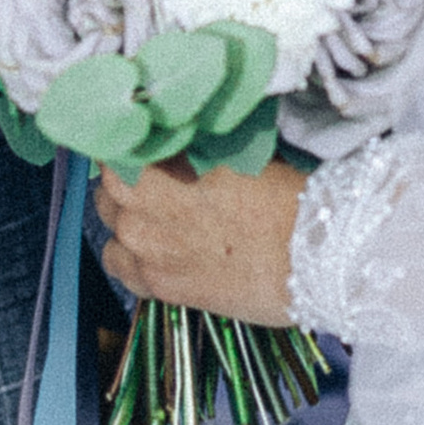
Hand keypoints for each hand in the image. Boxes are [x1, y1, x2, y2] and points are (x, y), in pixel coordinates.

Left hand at [93, 159, 307, 326]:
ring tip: (153, 213)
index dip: (128, 144)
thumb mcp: (238, 152)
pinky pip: (121, 268)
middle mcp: (145, 208)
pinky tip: (151, 250)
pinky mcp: (162, 288)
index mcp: (163, 166)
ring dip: (124, 215)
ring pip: (109, 225)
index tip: (142, 142)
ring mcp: (149, 251)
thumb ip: (195, 147)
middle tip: (151, 176)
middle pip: (108, 185)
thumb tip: (178, 135)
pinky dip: (128, 256)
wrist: (315, 257)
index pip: (116, 147)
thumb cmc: (288, 196)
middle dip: (124, 178)